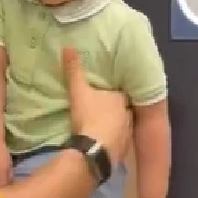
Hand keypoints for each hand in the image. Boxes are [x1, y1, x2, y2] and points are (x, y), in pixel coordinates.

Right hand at [62, 47, 131, 165]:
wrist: (95, 149)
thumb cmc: (89, 116)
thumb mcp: (78, 91)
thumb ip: (74, 70)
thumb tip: (68, 46)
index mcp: (120, 99)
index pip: (120, 93)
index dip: (112, 94)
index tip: (104, 95)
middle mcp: (129, 115)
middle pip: (123, 110)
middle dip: (115, 111)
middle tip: (101, 112)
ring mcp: (128, 134)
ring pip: (123, 127)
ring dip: (115, 127)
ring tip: (101, 129)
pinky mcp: (123, 151)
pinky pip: (118, 144)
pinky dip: (112, 143)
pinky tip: (102, 145)